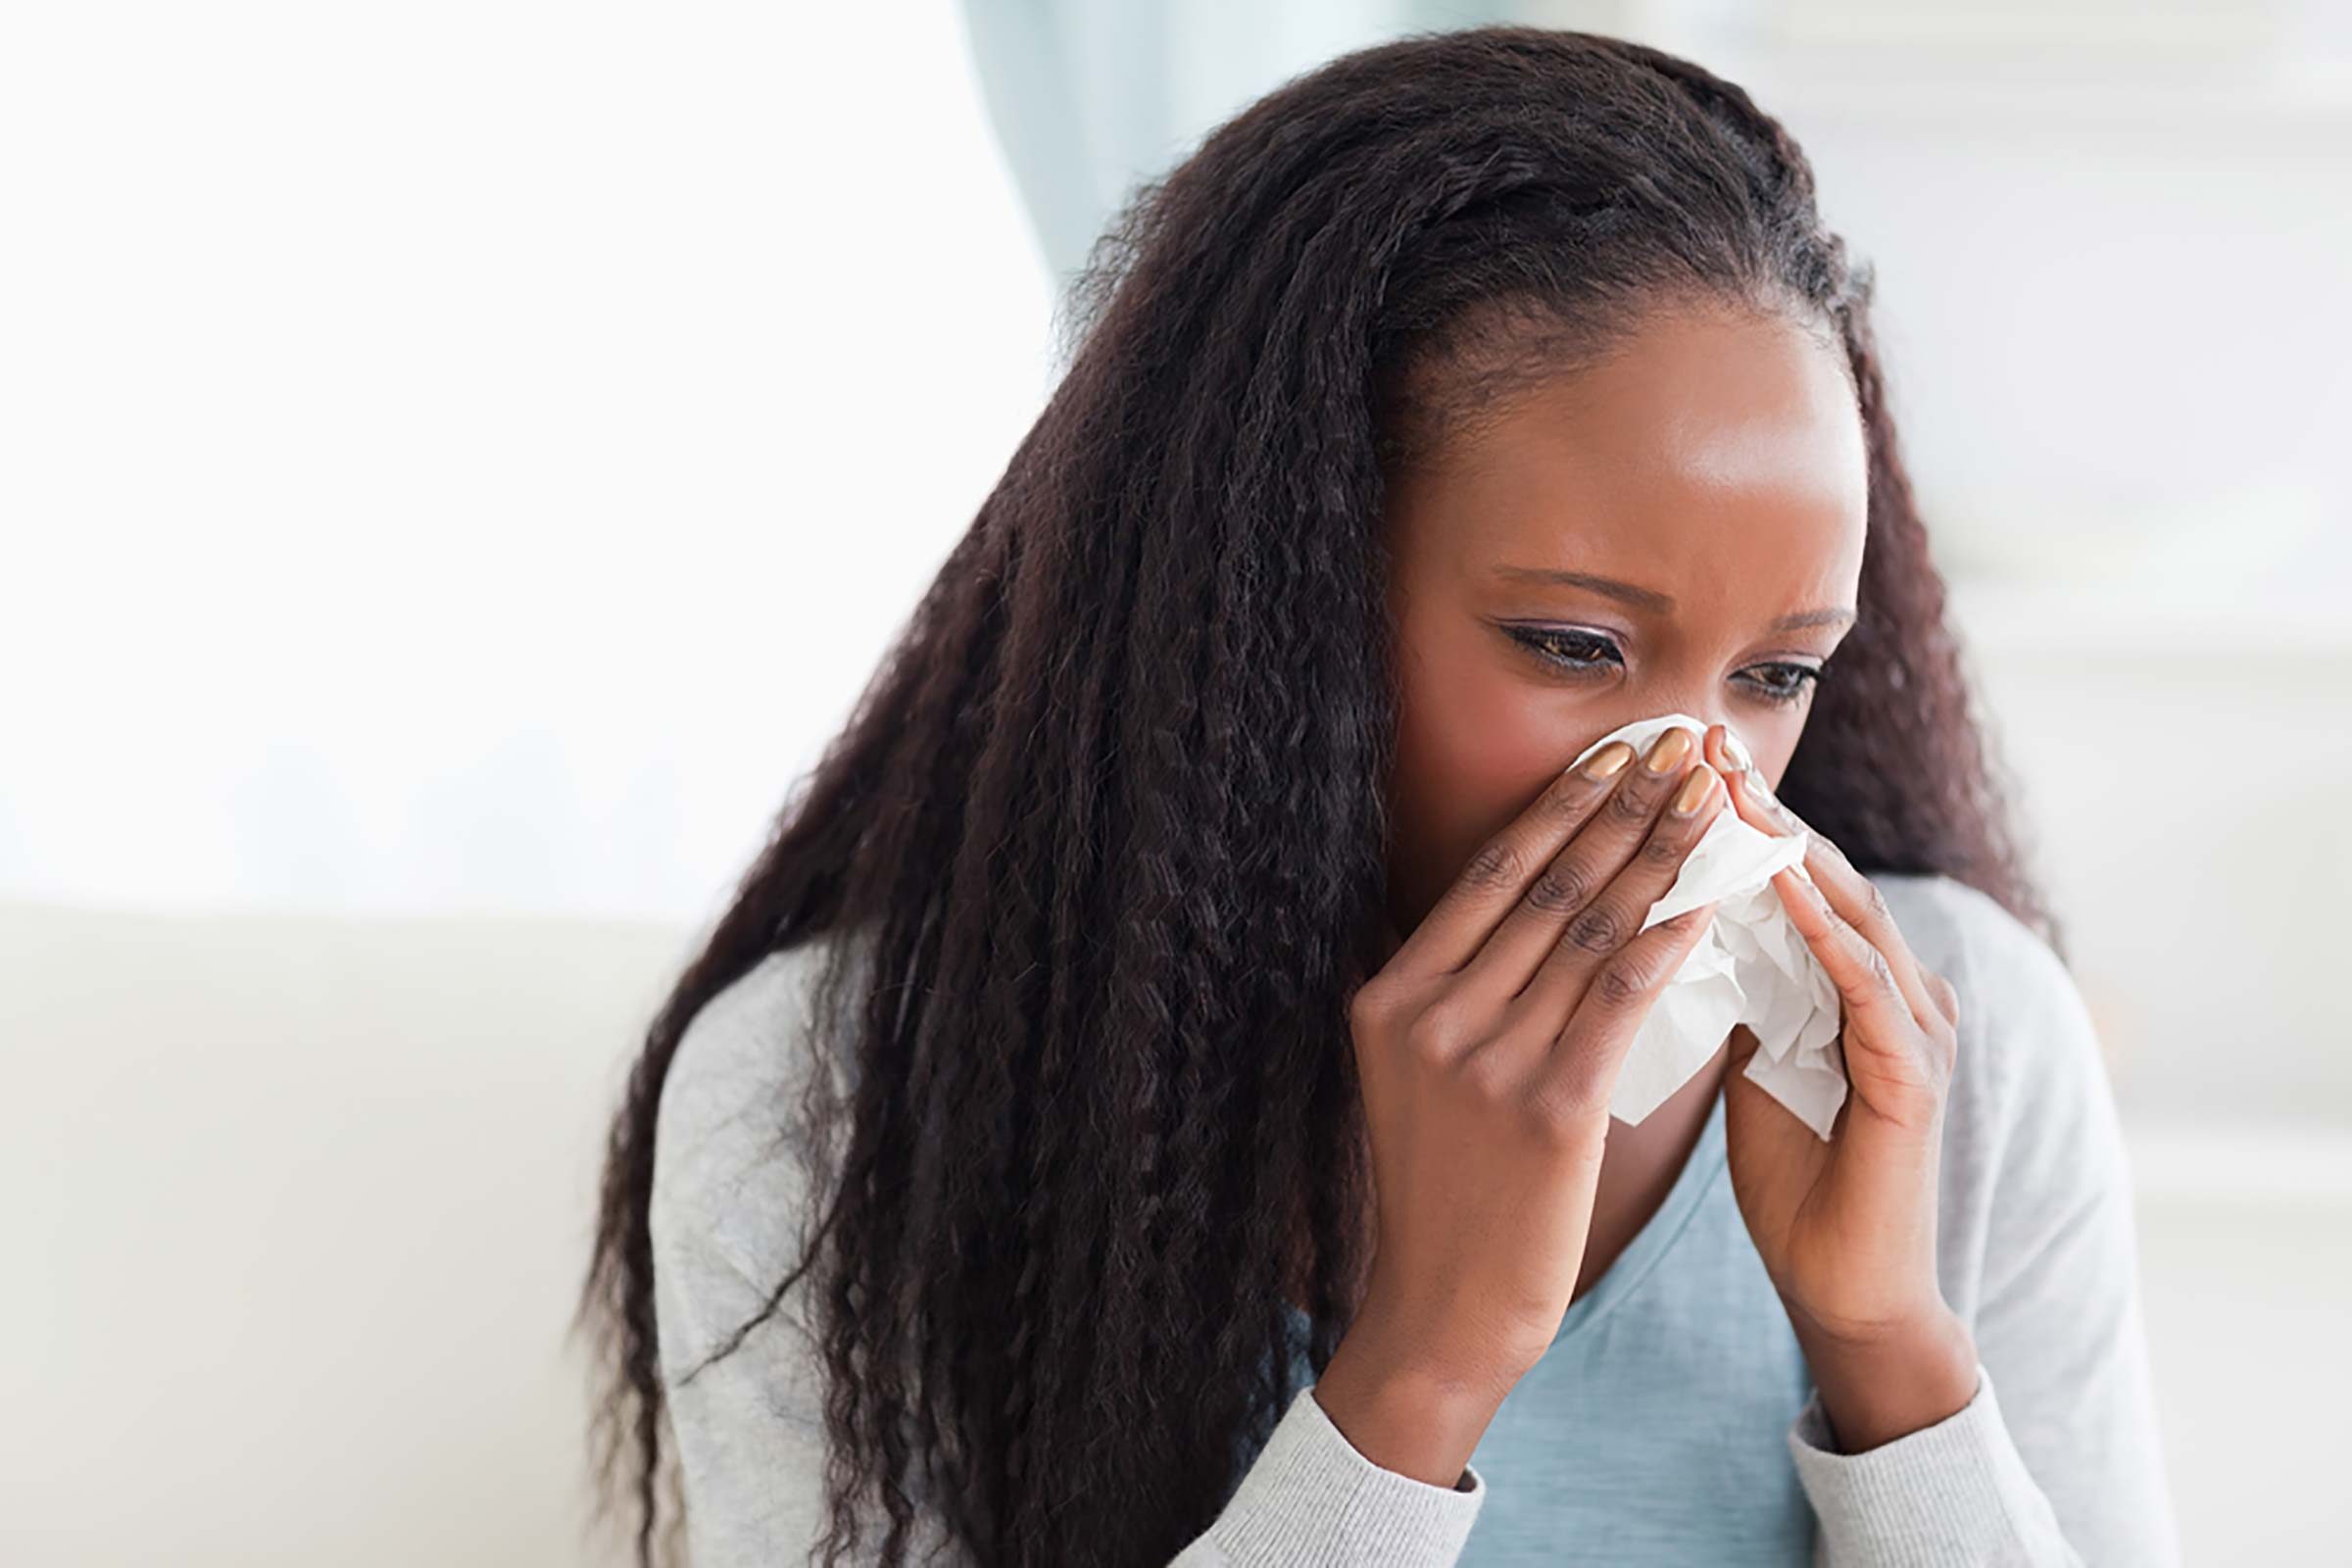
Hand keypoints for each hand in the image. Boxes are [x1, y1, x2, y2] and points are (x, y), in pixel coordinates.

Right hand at [1317, 723, 1726, 1485]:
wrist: (1441, 1313)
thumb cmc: (1446, 1194)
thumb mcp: (1417, 1079)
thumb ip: (1454, 995)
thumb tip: (1517, 904)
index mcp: (1389, 1000)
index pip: (1487, 880)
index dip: (1558, 809)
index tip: (1614, 755)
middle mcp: (1427, 1017)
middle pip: (1543, 889)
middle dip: (1622, 810)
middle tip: (1682, 751)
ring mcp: (1482, 1061)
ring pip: (1591, 932)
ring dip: (1662, 856)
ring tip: (1714, 805)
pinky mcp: (1548, 1109)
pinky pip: (1623, 999)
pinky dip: (1672, 939)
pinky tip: (1713, 899)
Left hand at [1700, 725, 1980, 1452]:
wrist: (1844, 1285)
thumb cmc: (1794, 1171)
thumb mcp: (1746, 1054)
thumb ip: (1730, 982)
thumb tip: (1664, 912)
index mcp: (1852, 978)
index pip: (1790, 873)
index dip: (1734, 814)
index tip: (1672, 753)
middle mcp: (1896, 986)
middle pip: (1823, 872)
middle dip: (1760, 807)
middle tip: (1701, 737)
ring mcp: (1914, 1028)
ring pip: (1850, 912)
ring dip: (1790, 849)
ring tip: (1734, 791)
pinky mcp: (1914, 1080)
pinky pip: (1868, 988)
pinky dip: (1826, 933)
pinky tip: (1783, 889)